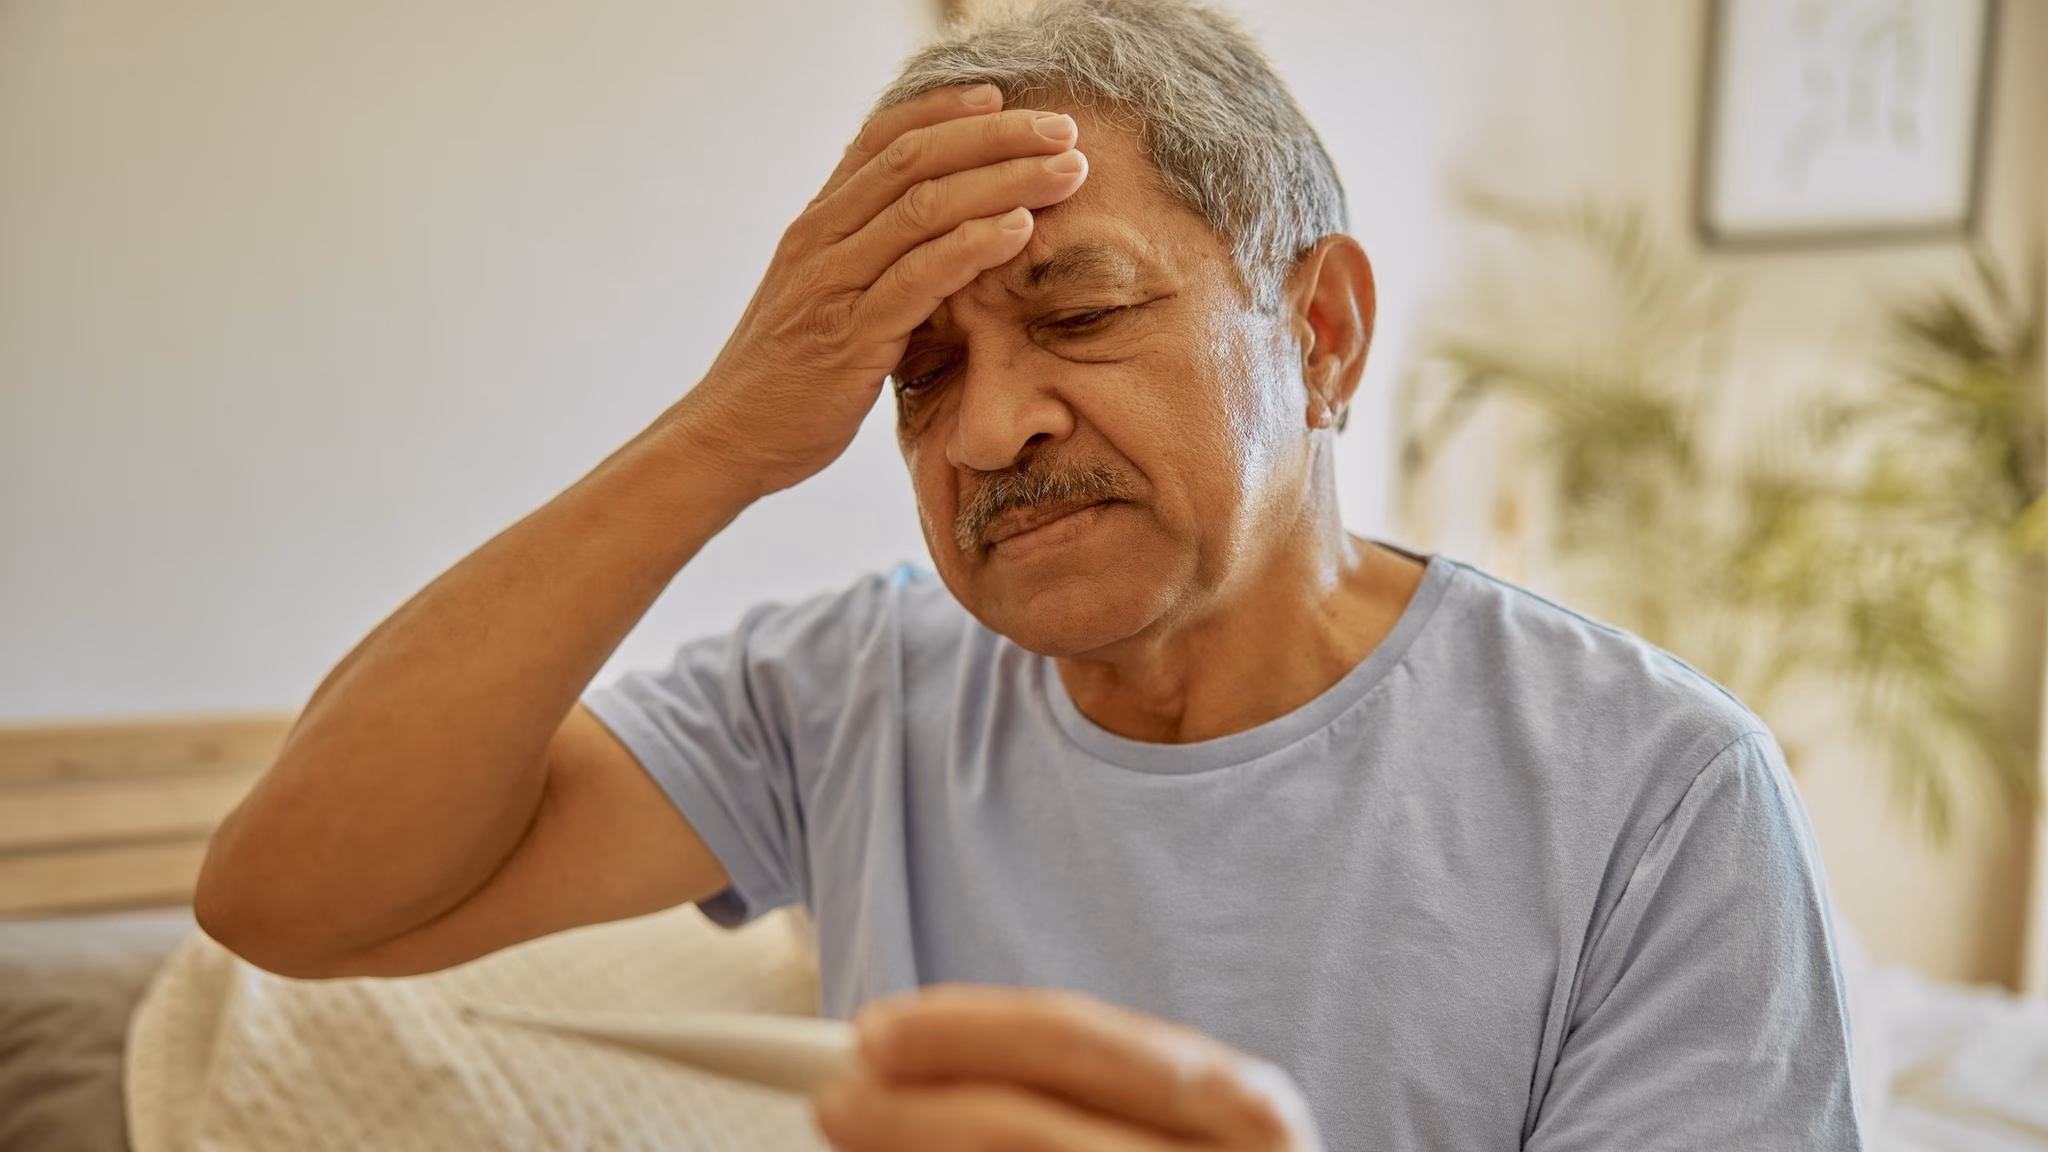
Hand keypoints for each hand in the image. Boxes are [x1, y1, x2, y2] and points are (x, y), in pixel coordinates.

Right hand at [680, 84, 1088, 496]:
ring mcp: (831, 284)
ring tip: (1065, 171)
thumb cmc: (786, 376)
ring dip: (1004, 181)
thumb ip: (866, 262)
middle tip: (1063, 128)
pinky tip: (1019, 229)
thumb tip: (931, 239)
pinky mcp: (848, 337)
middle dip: (996, 137)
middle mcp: (820, 240)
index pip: (882, 141)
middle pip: (914, 160)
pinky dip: (972, 246)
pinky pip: (917, 277)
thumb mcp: (822, 300)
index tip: (1002, 98)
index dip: (944, 111)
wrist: (727, 439)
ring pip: (923, 208)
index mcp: (816, 225)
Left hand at [812, 985, 1324, 1151]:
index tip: (872, 1033)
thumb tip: (899, 1064)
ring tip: (856, 1143)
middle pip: (1029, 1132)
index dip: (963, 1033)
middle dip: (917, 1115)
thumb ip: (1062, 1089)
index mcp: (1244, 1109)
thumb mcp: (1166, 1126)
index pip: (1078, 1044)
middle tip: (836, 1101)